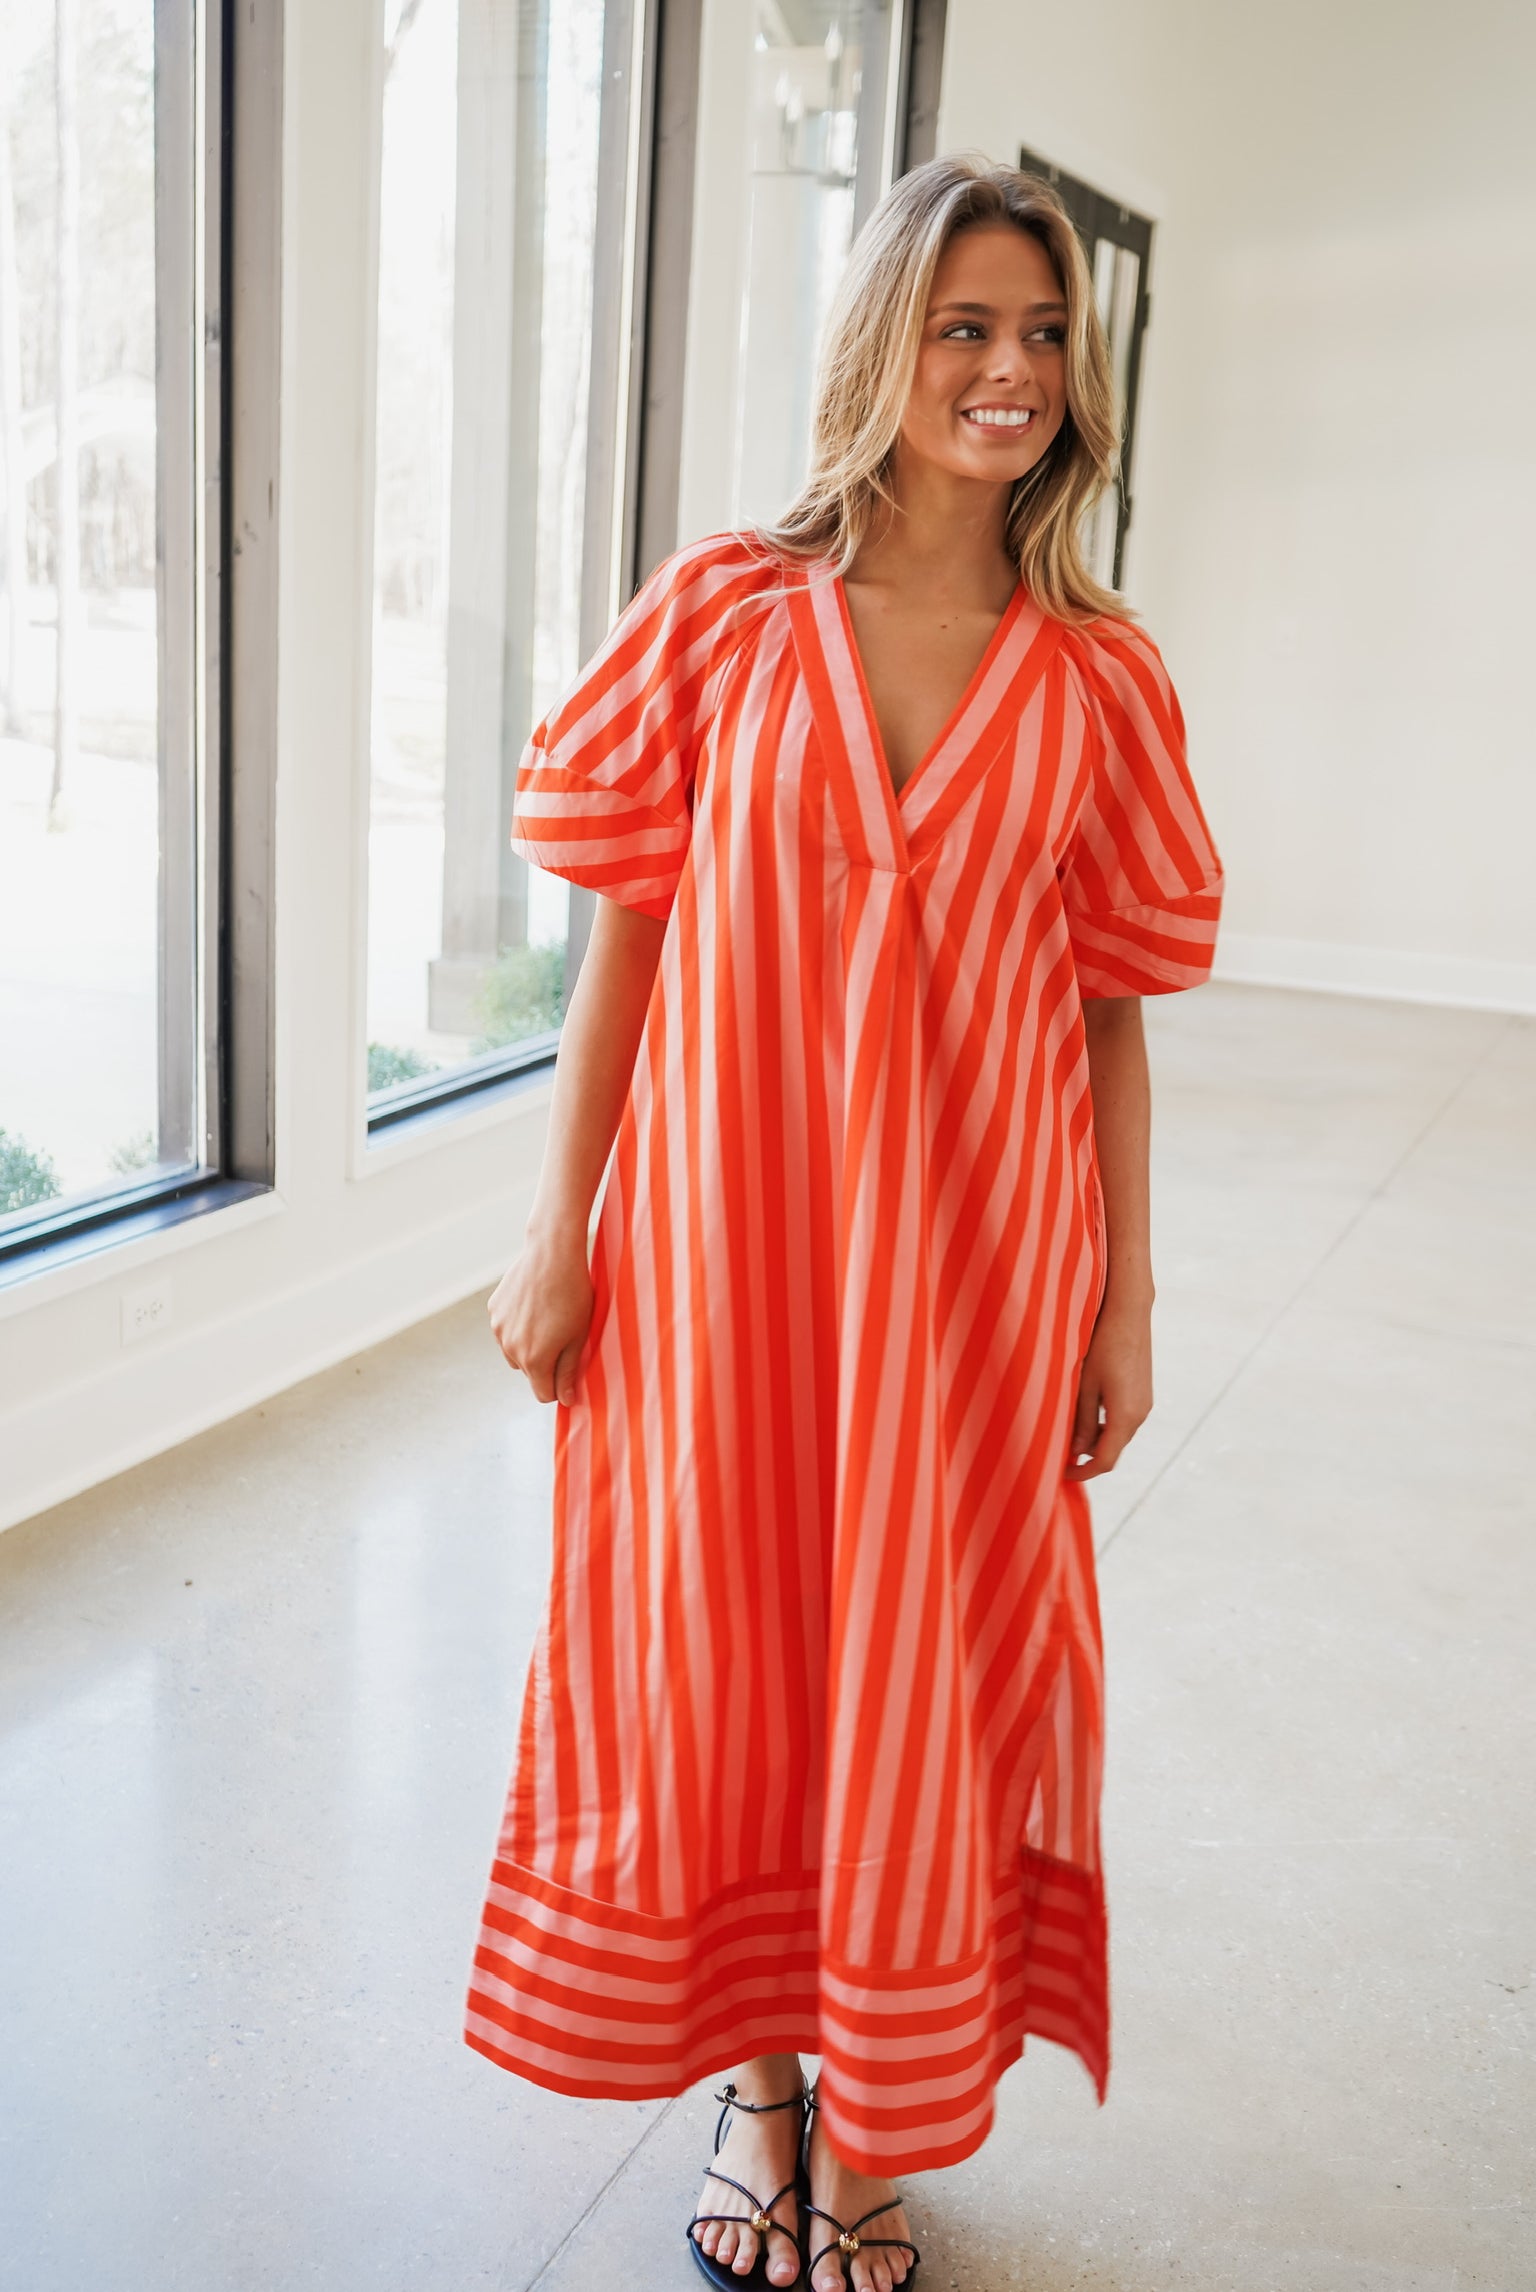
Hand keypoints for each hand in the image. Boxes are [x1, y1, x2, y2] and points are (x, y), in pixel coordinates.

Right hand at [487, 1223, 594, 1406]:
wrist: (552, 1254)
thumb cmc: (574, 1295)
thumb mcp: (579, 1336)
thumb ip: (569, 1371)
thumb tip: (566, 1400)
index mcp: (535, 1360)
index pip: (543, 1394)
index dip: (559, 1387)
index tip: (569, 1371)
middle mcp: (510, 1349)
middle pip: (529, 1373)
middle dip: (545, 1364)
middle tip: (563, 1335)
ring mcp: (498, 1329)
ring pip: (514, 1352)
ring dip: (528, 1346)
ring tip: (548, 1319)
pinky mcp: (493, 1310)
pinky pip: (506, 1330)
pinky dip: (518, 1326)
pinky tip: (534, 1305)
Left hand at [1066, 1297, 1152, 1480]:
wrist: (1129, 1312)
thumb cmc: (1102, 1344)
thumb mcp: (1084, 1384)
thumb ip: (1082, 1420)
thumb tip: (1077, 1452)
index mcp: (1125, 1416)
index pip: (1104, 1461)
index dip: (1082, 1473)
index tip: (1061, 1474)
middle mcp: (1140, 1415)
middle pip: (1112, 1450)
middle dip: (1086, 1456)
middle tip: (1058, 1452)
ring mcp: (1145, 1404)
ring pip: (1117, 1434)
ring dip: (1095, 1438)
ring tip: (1067, 1428)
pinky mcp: (1143, 1393)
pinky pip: (1123, 1419)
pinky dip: (1105, 1423)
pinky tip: (1085, 1408)